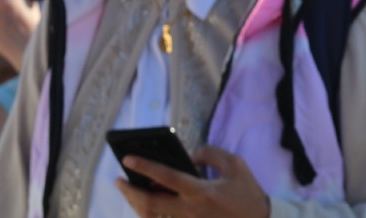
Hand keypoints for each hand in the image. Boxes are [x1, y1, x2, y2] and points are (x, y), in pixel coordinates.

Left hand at [118, 145, 270, 217]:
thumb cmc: (247, 192)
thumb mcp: (235, 164)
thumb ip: (210, 154)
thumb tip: (189, 157)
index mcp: (201, 191)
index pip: (166, 177)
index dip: (145, 167)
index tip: (128, 158)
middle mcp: (190, 210)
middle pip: (150, 204)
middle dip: (130, 191)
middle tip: (119, 180)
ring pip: (152, 217)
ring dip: (136, 204)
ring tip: (129, 192)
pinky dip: (150, 214)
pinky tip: (145, 205)